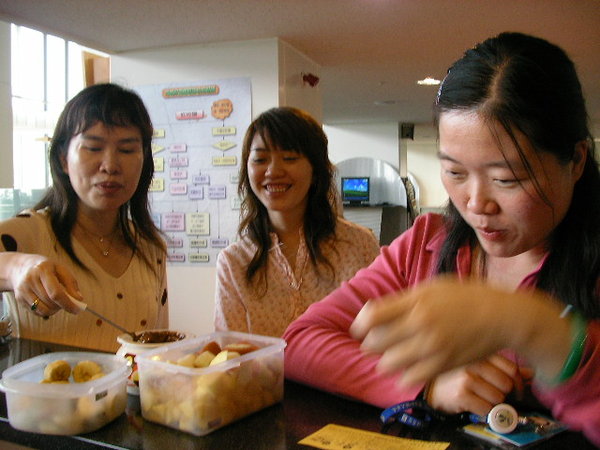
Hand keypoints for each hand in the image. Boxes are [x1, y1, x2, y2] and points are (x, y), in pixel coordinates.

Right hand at [10, 254, 82, 315]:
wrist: (22, 267)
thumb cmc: (48, 268)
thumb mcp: (61, 269)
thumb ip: (71, 283)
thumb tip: (79, 299)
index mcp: (43, 270)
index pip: (55, 292)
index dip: (67, 303)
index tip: (77, 310)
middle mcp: (30, 280)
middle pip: (50, 302)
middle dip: (62, 306)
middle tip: (68, 303)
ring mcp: (23, 290)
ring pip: (43, 310)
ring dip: (54, 310)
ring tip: (58, 302)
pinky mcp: (19, 298)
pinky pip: (36, 312)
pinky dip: (46, 311)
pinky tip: (48, 303)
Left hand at [349, 276, 551, 384]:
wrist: (502, 317)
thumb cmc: (466, 298)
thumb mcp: (433, 287)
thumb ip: (404, 299)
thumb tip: (374, 312)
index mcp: (416, 301)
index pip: (371, 316)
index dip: (359, 325)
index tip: (359, 329)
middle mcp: (421, 324)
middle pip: (374, 343)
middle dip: (369, 344)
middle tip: (375, 343)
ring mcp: (432, 347)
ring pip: (388, 364)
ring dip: (385, 362)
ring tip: (392, 356)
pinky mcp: (443, 366)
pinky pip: (409, 379)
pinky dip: (404, 375)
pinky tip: (410, 367)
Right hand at [426, 354, 531, 415]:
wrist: (432, 387)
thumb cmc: (459, 374)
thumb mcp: (480, 365)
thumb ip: (504, 367)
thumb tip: (530, 373)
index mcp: (480, 350)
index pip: (512, 368)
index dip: (517, 382)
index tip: (513, 388)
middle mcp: (473, 360)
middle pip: (507, 384)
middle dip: (502, 392)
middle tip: (491, 392)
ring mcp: (467, 376)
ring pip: (499, 397)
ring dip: (492, 402)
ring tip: (479, 396)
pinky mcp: (461, 393)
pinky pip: (487, 408)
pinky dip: (483, 410)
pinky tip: (472, 402)